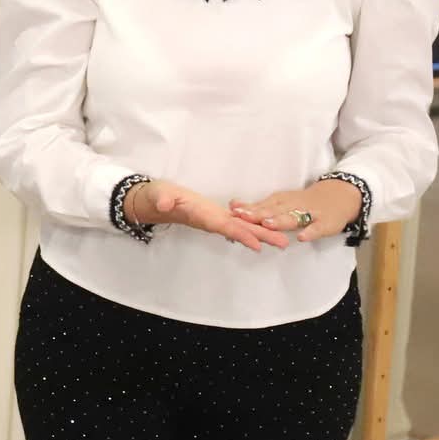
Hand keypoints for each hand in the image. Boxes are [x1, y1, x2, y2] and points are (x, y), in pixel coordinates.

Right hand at [129, 180, 289, 251]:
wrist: (154, 201)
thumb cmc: (158, 197)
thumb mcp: (158, 195)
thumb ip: (162, 199)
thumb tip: (164, 204)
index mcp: (200, 216)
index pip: (223, 226)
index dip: (240, 234)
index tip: (257, 244)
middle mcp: (211, 220)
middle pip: (239, 230)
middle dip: (261, 237)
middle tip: (283, 243)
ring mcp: (215, 219)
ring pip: (242, 228)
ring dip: (262, 234)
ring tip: (283, 240)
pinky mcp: (217, 215)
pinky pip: (239, 223)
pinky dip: (254, 227)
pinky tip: (268, 229)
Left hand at [230, 178, 361, 242]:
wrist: (338, 196)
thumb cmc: (303, 202)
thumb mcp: (280, 202)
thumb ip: (259, 207)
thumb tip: (232, 206)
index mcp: (282, 201)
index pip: (263, 205)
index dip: (248, 209)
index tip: (233, 212)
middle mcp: (293, 205)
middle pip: (274, 210)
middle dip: (258, 214)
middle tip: (243, 217)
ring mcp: (310, 213)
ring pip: (293, 217)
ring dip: (280, 221)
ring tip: (268, 225)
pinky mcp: (325, 223)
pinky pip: (317, 228)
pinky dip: (310, 232)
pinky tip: (301, 238)